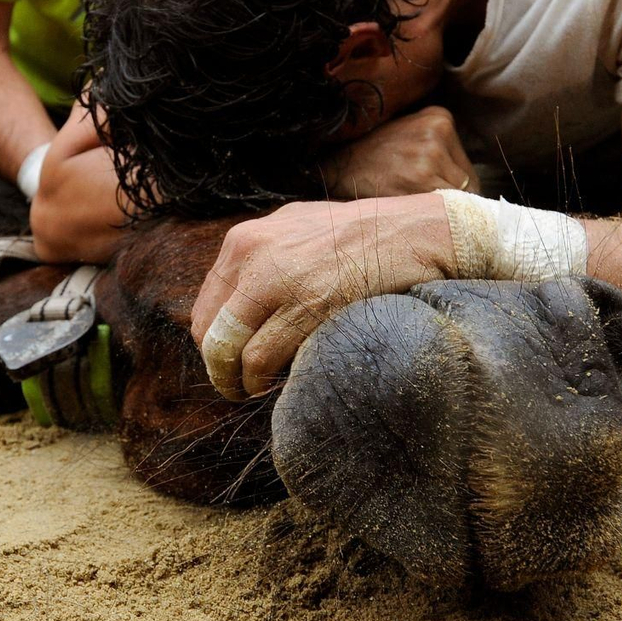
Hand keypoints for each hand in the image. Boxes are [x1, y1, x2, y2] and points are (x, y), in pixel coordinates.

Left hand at [190, 195, 454, 400]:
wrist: (417, 231)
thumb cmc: (361, 237)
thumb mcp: (297, 232)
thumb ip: (262, 263)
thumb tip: (236, 309)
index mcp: (245, 238)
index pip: (204, 308)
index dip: (213, 345)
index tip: (231, 363)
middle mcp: (252, 254)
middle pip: (208, 332)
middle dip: (219, 367)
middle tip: (236, 385)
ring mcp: (278, 279)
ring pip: (228, 350)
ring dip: (237, 381)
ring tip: (254, 389)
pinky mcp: (307, 305)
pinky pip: (261, 358)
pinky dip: (261, 380)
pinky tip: (275, 383)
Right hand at [319, 104, 478, 198]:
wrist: (336, 164)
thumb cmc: (373, 157)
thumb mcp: (410, 136)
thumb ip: (441, 153)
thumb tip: (473, 190)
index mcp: (440, 117)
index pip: (468, 168)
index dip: (454, 189)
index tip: (435, 197)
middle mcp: (438, 132)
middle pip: (466, 183)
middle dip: (449, 198)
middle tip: (419, 201)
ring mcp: (429, 155)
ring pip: (456, 197)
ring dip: (438, 208)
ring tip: (409, 202)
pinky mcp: (419, 179)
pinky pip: (441, 208)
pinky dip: (428, 215)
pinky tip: (407, 208)